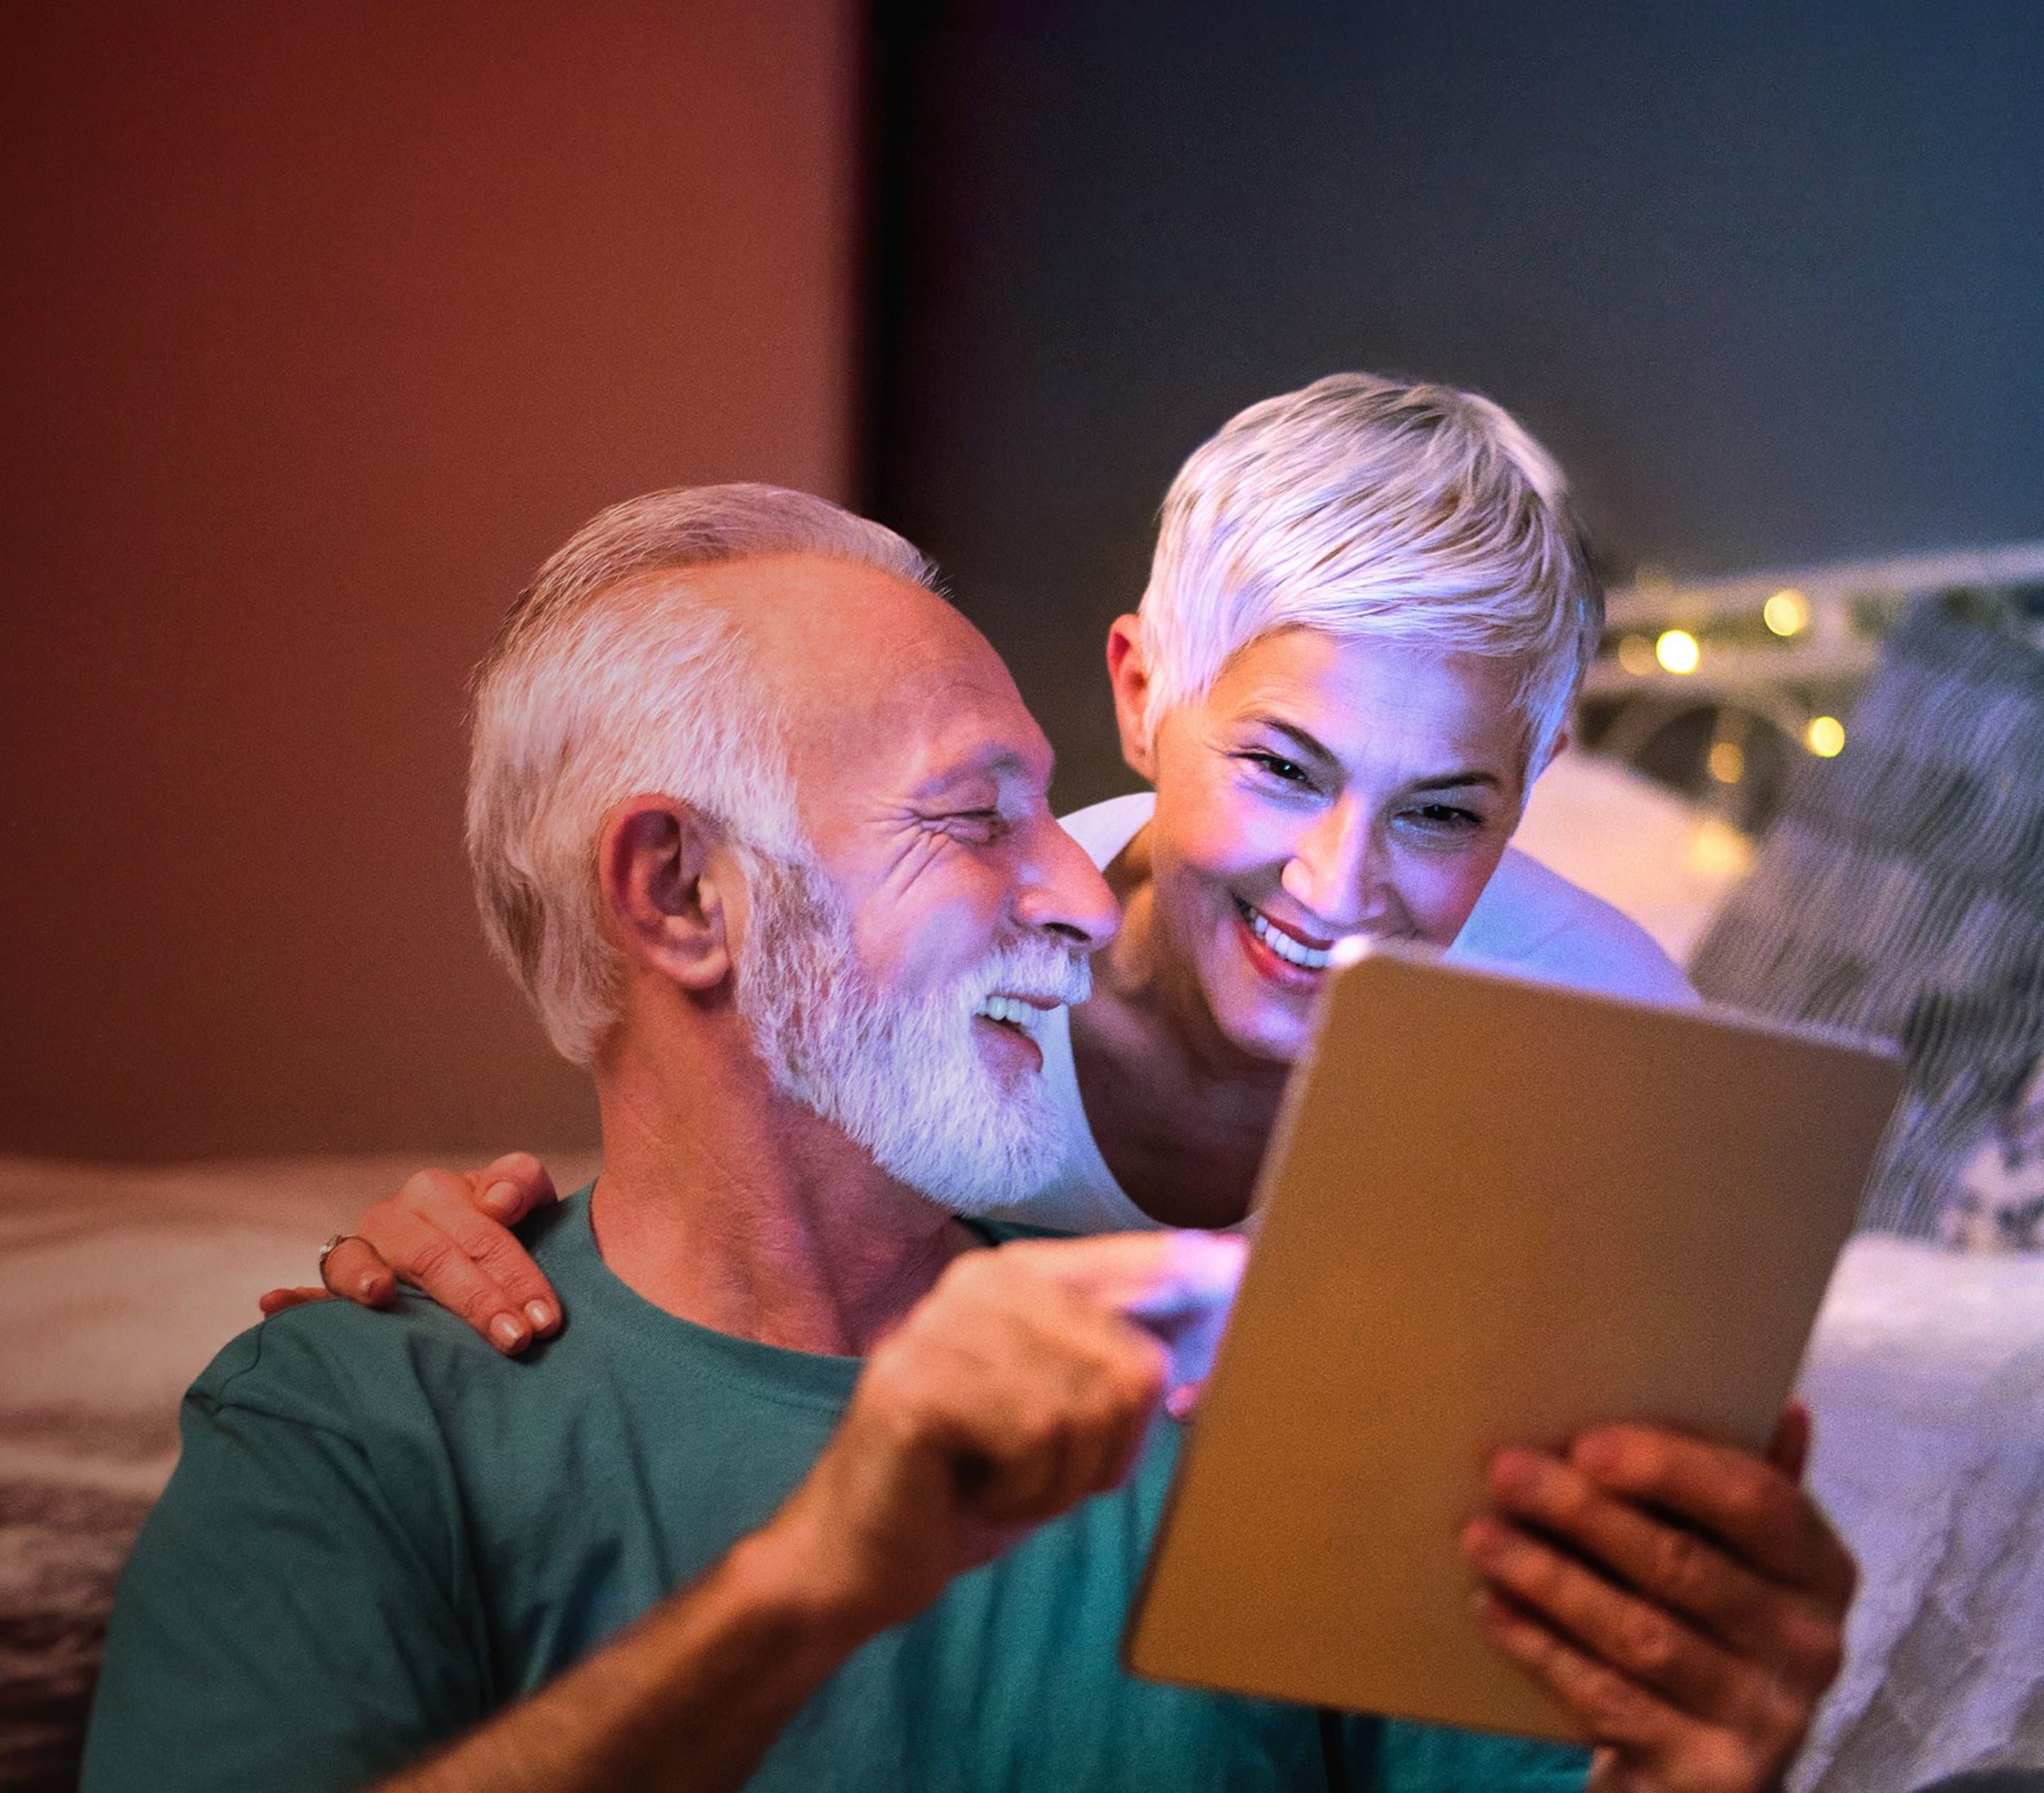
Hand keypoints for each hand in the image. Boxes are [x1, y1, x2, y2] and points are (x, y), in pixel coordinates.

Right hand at [257, 1152, 565, 1353]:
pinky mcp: (340, 1286)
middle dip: (476, 1300)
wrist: (477, 1246)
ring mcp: (362, 1251)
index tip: (547, 1321)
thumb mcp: (527, 1200)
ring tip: (379, 1298)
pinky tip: (273, 1304)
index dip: (518, 1277)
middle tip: (515, 1340)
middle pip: (432, 1256)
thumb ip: (521, 1183)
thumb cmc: (507, 1227)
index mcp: (439, 1191)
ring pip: (359, 1263)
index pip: (483, 1234)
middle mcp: (394, 1216)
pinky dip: (292, 1298)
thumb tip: (497, 1202)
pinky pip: (311, 1291)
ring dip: (368, 1283)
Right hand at [763, 1232, 1244, 1633]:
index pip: (1138, 1260)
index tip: (1250, 1269)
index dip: (1203, 1275)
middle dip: (1110, 1447)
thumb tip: (1226, 1306)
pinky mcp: (919, 1388)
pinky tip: (977, 1490)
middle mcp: (980, 1283)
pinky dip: (1024, 1493)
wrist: (856, 1556)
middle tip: (1048, 1473)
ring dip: (1063, 1478)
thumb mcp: (1061, 1413)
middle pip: (1131, 1359)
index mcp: (1018, 1275)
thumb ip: (1122, 1361)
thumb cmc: (972, 1484)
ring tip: (1007, 1480)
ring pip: (1088, 1406)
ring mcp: (941, 1329)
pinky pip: (1036, 1440)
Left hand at [1461, 1404, 1852, 1792]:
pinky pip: (1610, 1700)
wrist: (1706, 1763)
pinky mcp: (1711, 1775)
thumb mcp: (1742, 1555)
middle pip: (1683, 1565)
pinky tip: (1494, 1608)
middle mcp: (1809, 1644)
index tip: (1584, 1441)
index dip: (1671, 1467)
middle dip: (1583, 1513)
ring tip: (1481, 1535)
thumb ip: (1745, 1485)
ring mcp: (1764, 1717)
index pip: (1757, 1501)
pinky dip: (1544, 1650)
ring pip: (1640, 1635)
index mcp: (1821, 1569)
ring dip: (1550, 1579)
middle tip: (1505, 1470)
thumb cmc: (1711, 1623)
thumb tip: (1785, 1408)